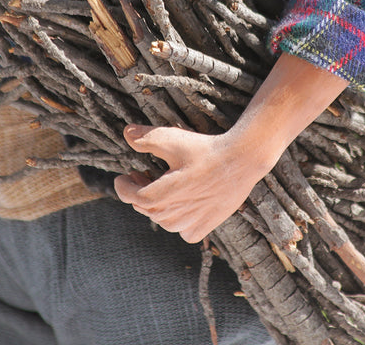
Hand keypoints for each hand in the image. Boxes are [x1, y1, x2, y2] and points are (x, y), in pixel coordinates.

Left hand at [114, 125, 267, 242]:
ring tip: (166, 186)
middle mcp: (170, 217)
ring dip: (161, 204)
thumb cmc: (204, 150)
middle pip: (146, 207)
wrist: (241, 161)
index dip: (123, 185)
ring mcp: (188, 225)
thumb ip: (145, 138)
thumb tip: (126, 133)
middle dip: (141, 190)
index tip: (123, 176)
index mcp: (157, 198)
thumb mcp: (171, 139)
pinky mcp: (204, 228)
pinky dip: (181, 219)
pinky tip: (187, 202)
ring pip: (164, 219)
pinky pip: (183, 230)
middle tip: (144, 174)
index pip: (129, 196)